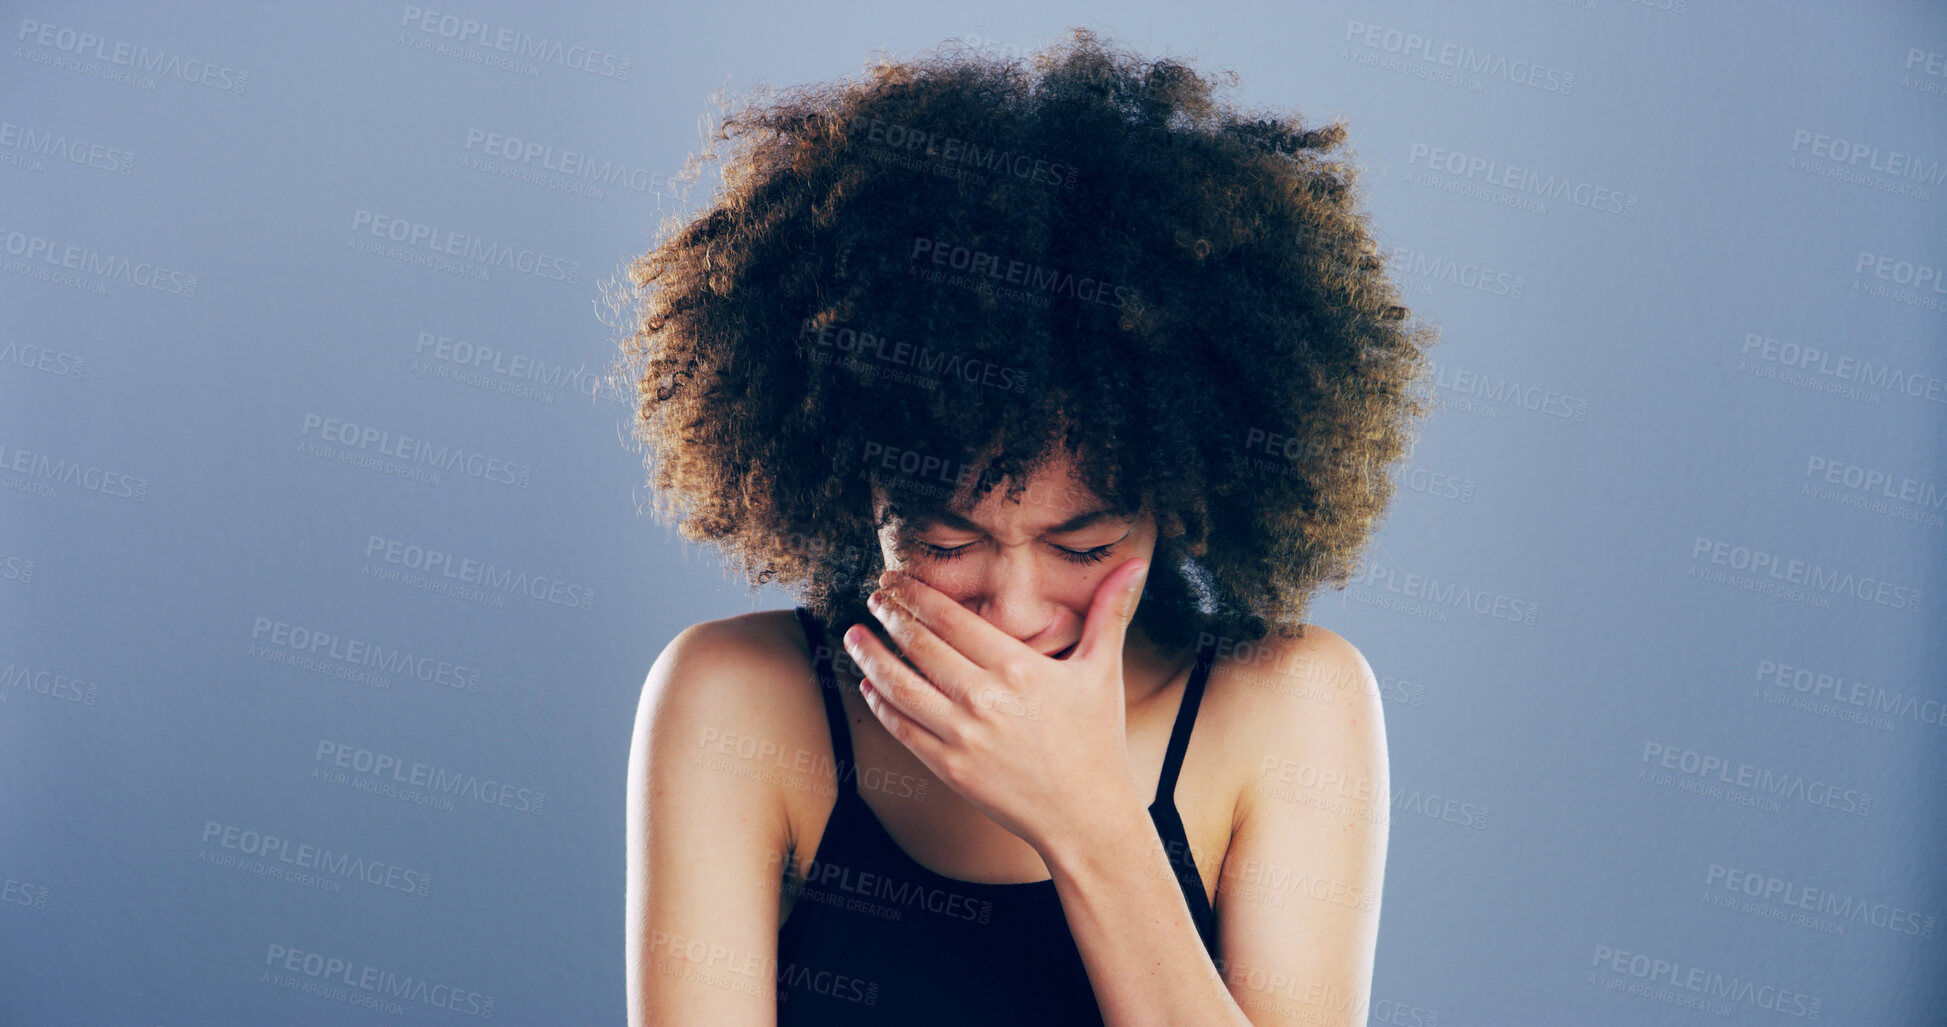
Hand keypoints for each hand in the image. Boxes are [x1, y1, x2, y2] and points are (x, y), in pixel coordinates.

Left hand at [840, 558, 1151, 859]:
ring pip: (899, 685)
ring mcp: (962, 736)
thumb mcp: (1104, 672)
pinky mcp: (949, 768)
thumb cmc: (1095, 742)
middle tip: (875, 597)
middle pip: (919, 645)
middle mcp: (985, 699)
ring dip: (870, 656)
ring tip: (854, 636)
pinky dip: (880, 704)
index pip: (952, 619)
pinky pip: (901, 729)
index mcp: (1019, 668)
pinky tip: (870, 687)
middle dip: (889, 615)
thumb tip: (1134, 565)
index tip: (897, 580)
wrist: (1086, 816)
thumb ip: (1111, 613)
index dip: (917, 595)